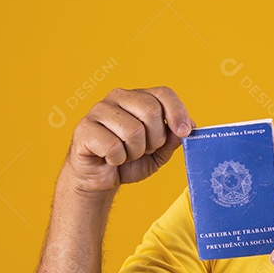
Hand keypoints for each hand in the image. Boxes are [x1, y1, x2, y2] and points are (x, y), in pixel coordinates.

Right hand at [64, 87, 193, 193]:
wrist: (100, 178)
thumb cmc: (129, 161)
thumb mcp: (159, 152)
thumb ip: (173, 139)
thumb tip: (189, 126)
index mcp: (138, 97)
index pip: (163, 93)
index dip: (177, 112)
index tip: (184, 132)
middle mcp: (118, 97)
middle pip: (150, 110)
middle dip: (155, 139)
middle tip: (145, 150)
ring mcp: (98, 110)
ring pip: (133, 131)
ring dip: (134, 152)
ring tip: (126, 155)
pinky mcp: (84, 127)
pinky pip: (113, 146)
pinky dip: (117, 159)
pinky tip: (110, 158)